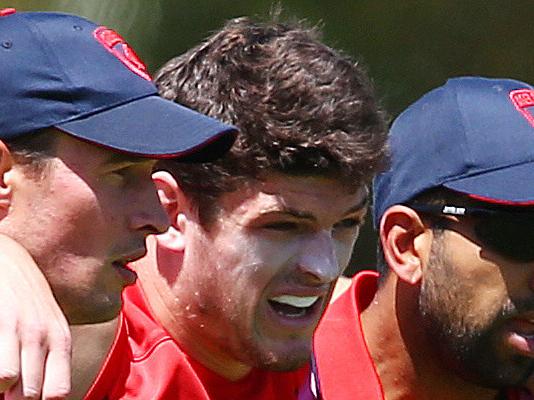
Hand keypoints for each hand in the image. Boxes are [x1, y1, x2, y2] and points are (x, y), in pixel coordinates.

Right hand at [0, 234, 70, 398]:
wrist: (8, 260)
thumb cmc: (29, 301)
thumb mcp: (49, 326)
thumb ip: (51, 359)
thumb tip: (49, 394)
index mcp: (60, 341)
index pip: (58, 392)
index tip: (27, 395)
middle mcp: (42, 336)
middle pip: (29, 395)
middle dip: (15, 397)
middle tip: (10, 386)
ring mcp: (18, 329)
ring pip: (8, 382)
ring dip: (1, 385)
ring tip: (2, 372)